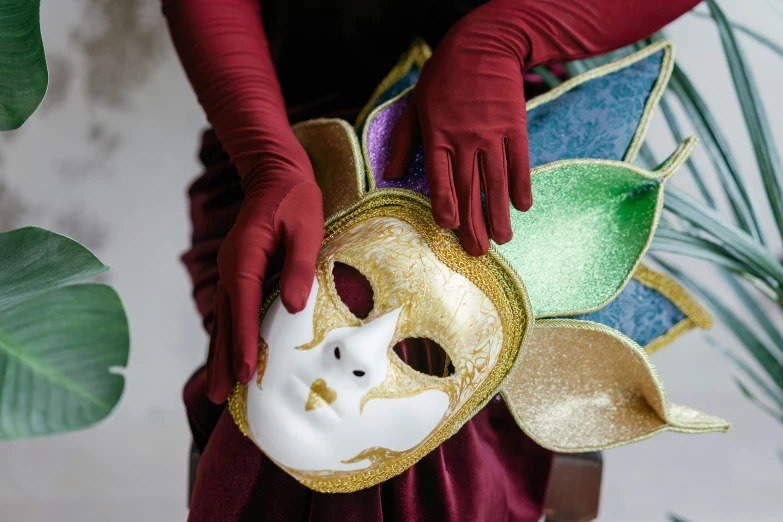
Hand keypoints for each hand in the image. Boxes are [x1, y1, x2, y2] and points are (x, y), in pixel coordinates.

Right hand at [207, 149, 323, 403]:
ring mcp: (231, 270)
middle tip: (218, 396)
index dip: (244, 340)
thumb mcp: (305, 227)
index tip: (246, 372)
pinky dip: (230, 335)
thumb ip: (298, 265)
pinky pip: (232, 309)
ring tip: (218, 388)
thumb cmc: (295, 198)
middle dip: (223, 359)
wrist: (275, 173)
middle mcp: (231, 266)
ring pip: (224, 318)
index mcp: (245, 255)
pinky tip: (230, 355)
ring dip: (221, 353)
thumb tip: (293, 305)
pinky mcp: (238, 272)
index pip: (243, 304)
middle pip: (225, 319)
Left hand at [383, 2, 531, 255]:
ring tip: (503, 238)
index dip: (445, 205)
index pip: (439, 179)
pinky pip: (519, 162)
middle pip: (469, 189)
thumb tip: (388, 176)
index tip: (449, 228)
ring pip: (496, 181)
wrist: (484, 44)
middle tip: (479, 252)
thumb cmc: (443, 77)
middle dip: (474, 223)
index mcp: (437, 135)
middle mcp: (464, 139)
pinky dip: (521, 185)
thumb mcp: (415, 106)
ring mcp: (492, 134)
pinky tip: (522, 207)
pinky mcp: (515, 126)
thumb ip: (402, 143)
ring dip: (499, 213)